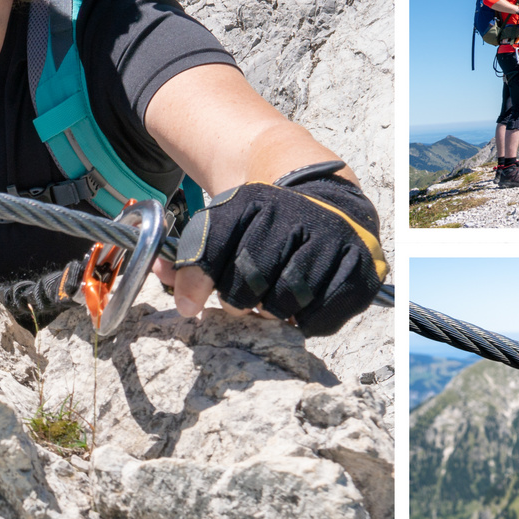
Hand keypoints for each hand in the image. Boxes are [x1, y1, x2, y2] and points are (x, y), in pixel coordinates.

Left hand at [170, 169, 385, 335]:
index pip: (214, 246)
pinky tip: (302, 306)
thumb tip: (158, 273)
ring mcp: (333, 240)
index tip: (188, 304)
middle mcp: (298, 214)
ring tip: (275, 299)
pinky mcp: (360, 266)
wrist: (324, 197)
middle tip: (245, 299)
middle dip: (240, 299)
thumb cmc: (268, 222)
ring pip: (286, 302)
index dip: (197, 281)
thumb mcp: (227, 223)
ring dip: (274, 311)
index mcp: (257, 200)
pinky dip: (306, 321)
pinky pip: (322, 317)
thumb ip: (190, 254)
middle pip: (249, 282)